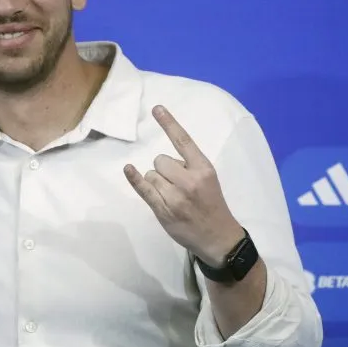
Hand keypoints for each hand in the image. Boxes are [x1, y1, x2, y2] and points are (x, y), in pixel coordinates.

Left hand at [123, 105, 243, 265]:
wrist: (218, 237)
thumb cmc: (212, 205)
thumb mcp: (209, 180)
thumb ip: (189, 167)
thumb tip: (165, 161)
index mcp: (204, 169)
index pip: (183, 141)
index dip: (169, 123)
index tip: (156, 108)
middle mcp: (190, 180)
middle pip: (160, 160)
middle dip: (164, 169)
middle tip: (177, 185)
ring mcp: (175, 196)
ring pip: (151, 174)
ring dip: (156, 182)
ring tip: (172, 196)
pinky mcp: (163, 209)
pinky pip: (144, 189)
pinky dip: (134, 179)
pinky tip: (129, 170)